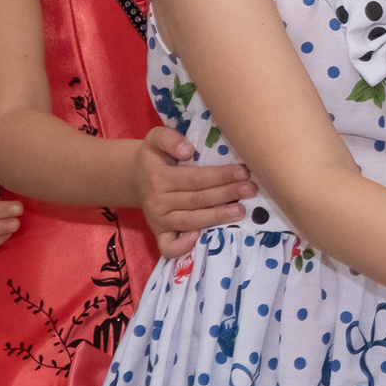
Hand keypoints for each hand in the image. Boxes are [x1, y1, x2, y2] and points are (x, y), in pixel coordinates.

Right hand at [135, 125, 257, 259]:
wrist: (135, 178)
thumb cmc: (155, 158)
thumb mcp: (156, 139)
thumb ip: (169, 139)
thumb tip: (188, 151)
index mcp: (159, 177)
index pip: (195, 179)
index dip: (220, 176)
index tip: (243, 172)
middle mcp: (158, 201)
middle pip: (197, 200)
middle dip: (227, 194)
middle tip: (250, 189)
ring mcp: (158, 220)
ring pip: (191, 221)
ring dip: (218, 217)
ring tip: (241, 211)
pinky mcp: (159, 234)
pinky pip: (169, 246)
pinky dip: (183, 247)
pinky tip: (200, 238)